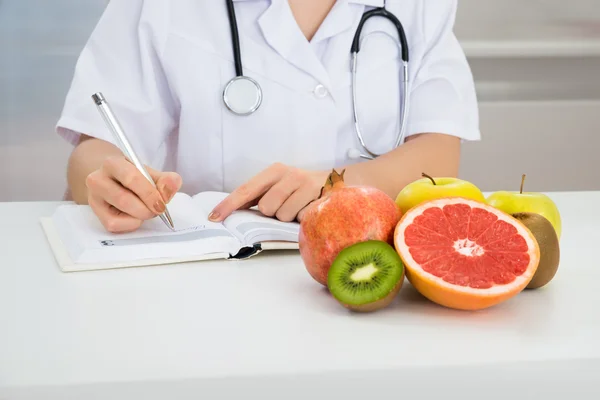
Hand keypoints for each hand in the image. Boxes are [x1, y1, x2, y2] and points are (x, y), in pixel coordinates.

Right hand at [85, 155, 181, 232]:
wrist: (113, 180)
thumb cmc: (134, 177)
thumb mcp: (150, 174)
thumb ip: (165, 180)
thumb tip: (173, 185)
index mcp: (113, 163)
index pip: (131, 178)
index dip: (149, 193)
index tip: (162, 204)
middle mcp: (98, 179)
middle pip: (124, 198)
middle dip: (146, 208)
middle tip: (158, 210)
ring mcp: (94, 197)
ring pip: (118, 213)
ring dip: (140, 216)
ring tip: (148, 211)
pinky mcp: (96, 213)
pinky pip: (114, 224)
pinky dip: (131, 224)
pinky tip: (135, 216)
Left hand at [209, 163, 328, 222]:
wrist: (335, 182)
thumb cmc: (300, 188)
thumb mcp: (280, 185)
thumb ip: (259, 195)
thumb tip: (232, 211)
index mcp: (274, 171)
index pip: (246, 190)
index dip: (229, 205)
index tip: (214, 217)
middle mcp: (289, 174)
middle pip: (266, 207)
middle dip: (273, 213)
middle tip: (285, 206)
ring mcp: (305, 185)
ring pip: (283, 215)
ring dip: (289, 217)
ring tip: (299, 208)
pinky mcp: (318, 197)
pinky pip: (301, 218)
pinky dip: (303, 219)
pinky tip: (309, 209)